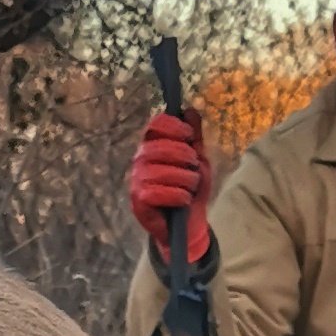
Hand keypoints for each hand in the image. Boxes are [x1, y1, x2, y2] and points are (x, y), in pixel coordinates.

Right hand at [128, 109, 212, 263]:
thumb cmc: (190, 189)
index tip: (190, 137)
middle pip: (160, 146)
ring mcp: (137, 180)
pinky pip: (156, 192)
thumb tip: (190, 110)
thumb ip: (195, 137)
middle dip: (184, 156)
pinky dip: (176, 195)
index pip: (156, 125)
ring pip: (160, 170)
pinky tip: (184, 199)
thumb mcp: (198, 161)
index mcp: (153, 146)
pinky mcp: (138, 200)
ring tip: (191, 186)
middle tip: (194, 168)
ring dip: (184, 178)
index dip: (174, 127)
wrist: (188, 225)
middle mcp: (141, 160)